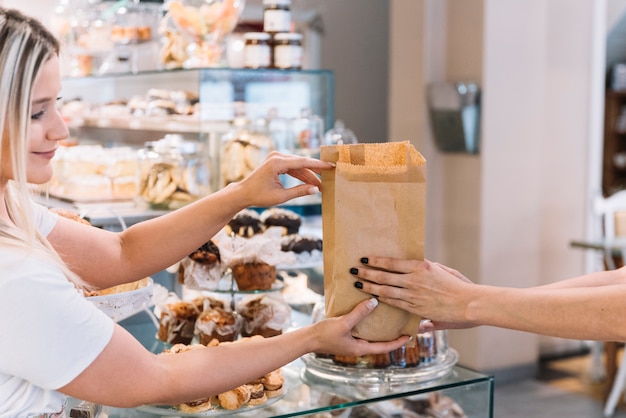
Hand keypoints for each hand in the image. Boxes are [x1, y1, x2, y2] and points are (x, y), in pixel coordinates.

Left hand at [234, 152, 333, 207]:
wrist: (243, 193)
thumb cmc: (259, 196)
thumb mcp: (281, 196)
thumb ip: (299, 191)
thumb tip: (315, 189)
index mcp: (277, 163)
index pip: (302, 162)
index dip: (318, 165)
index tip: (330, 166)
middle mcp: (277, 157)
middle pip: (302, 163)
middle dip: (315, 172)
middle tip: (329, 178)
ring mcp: (276, 158)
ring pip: (298, 166)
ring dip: (308, 175)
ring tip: (320, 185)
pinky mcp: (276, 162)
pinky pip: (292, 167)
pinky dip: (301, 175)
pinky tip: (310, 182)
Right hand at [310, 298, 409, 355]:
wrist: (307, 339)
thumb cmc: (324, 335)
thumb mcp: (343, 323)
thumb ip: (359, 313)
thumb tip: (375, 302)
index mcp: (361, 348)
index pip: (385, 347)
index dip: (398, 342)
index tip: (409, 335)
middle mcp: (359, 347)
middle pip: (380, 343)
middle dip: (392, 335)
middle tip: (402, 325)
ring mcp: (353, 342)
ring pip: (372, 336)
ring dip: (380, 329)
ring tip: (390, 319)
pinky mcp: (347, 336)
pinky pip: (362, 331)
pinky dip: (369, 324)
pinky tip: (370, 314)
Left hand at [350, 257, 476, 329]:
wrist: (469, 303)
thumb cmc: (459, 285)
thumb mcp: (443, 270)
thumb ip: (427, 269)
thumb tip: (415, 268)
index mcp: (421, 266)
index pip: (392, 262)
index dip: (376, 261)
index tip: (364, 259)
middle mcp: (414, 279)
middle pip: (383, 276)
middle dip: (366, 273)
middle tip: (353, 270)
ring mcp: (414, 295)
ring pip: (385, 290)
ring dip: (369, 287)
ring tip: (358, 284)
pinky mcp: (416, 308)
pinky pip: (394, 303)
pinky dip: (382, 299)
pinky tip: (373, 297)